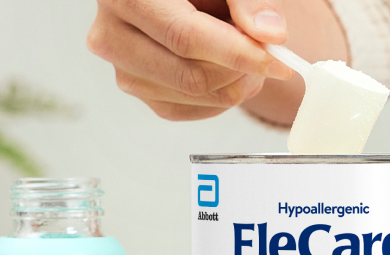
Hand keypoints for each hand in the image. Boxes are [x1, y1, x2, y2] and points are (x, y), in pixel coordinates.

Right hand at [87, 0, 293, 120]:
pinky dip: (217, 97)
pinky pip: (183, 109)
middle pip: (189, 74)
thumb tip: (270, 35)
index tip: (279, 62)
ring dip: (233, 85)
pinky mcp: (135, 87)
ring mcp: (120, 66)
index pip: (185, 36)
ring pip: (188, 96)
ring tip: (248, 55)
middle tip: (268, 54)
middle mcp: (111, 33)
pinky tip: (230, 71)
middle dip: (240, 71)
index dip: (237, 54)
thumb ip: (250, 0)